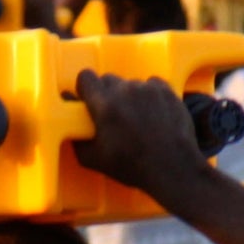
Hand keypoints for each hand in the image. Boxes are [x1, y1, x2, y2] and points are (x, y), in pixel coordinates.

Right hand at [69, 71, 213, 198]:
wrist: (172, 167)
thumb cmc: (132, 166)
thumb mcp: (93, 160)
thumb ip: (77, 139)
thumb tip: (71, 126)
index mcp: (104, 104)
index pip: (86, 77)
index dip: (85, 89)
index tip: (88, 100)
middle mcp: (125, 90)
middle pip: (108, 79)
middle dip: (107, 94)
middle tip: (113, 114)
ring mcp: (148, 88)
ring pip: (130, 83)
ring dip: (129, 96)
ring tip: (136, 118)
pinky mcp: (166, 90)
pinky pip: (151, 85)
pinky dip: (150, 95)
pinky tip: (153, 113)